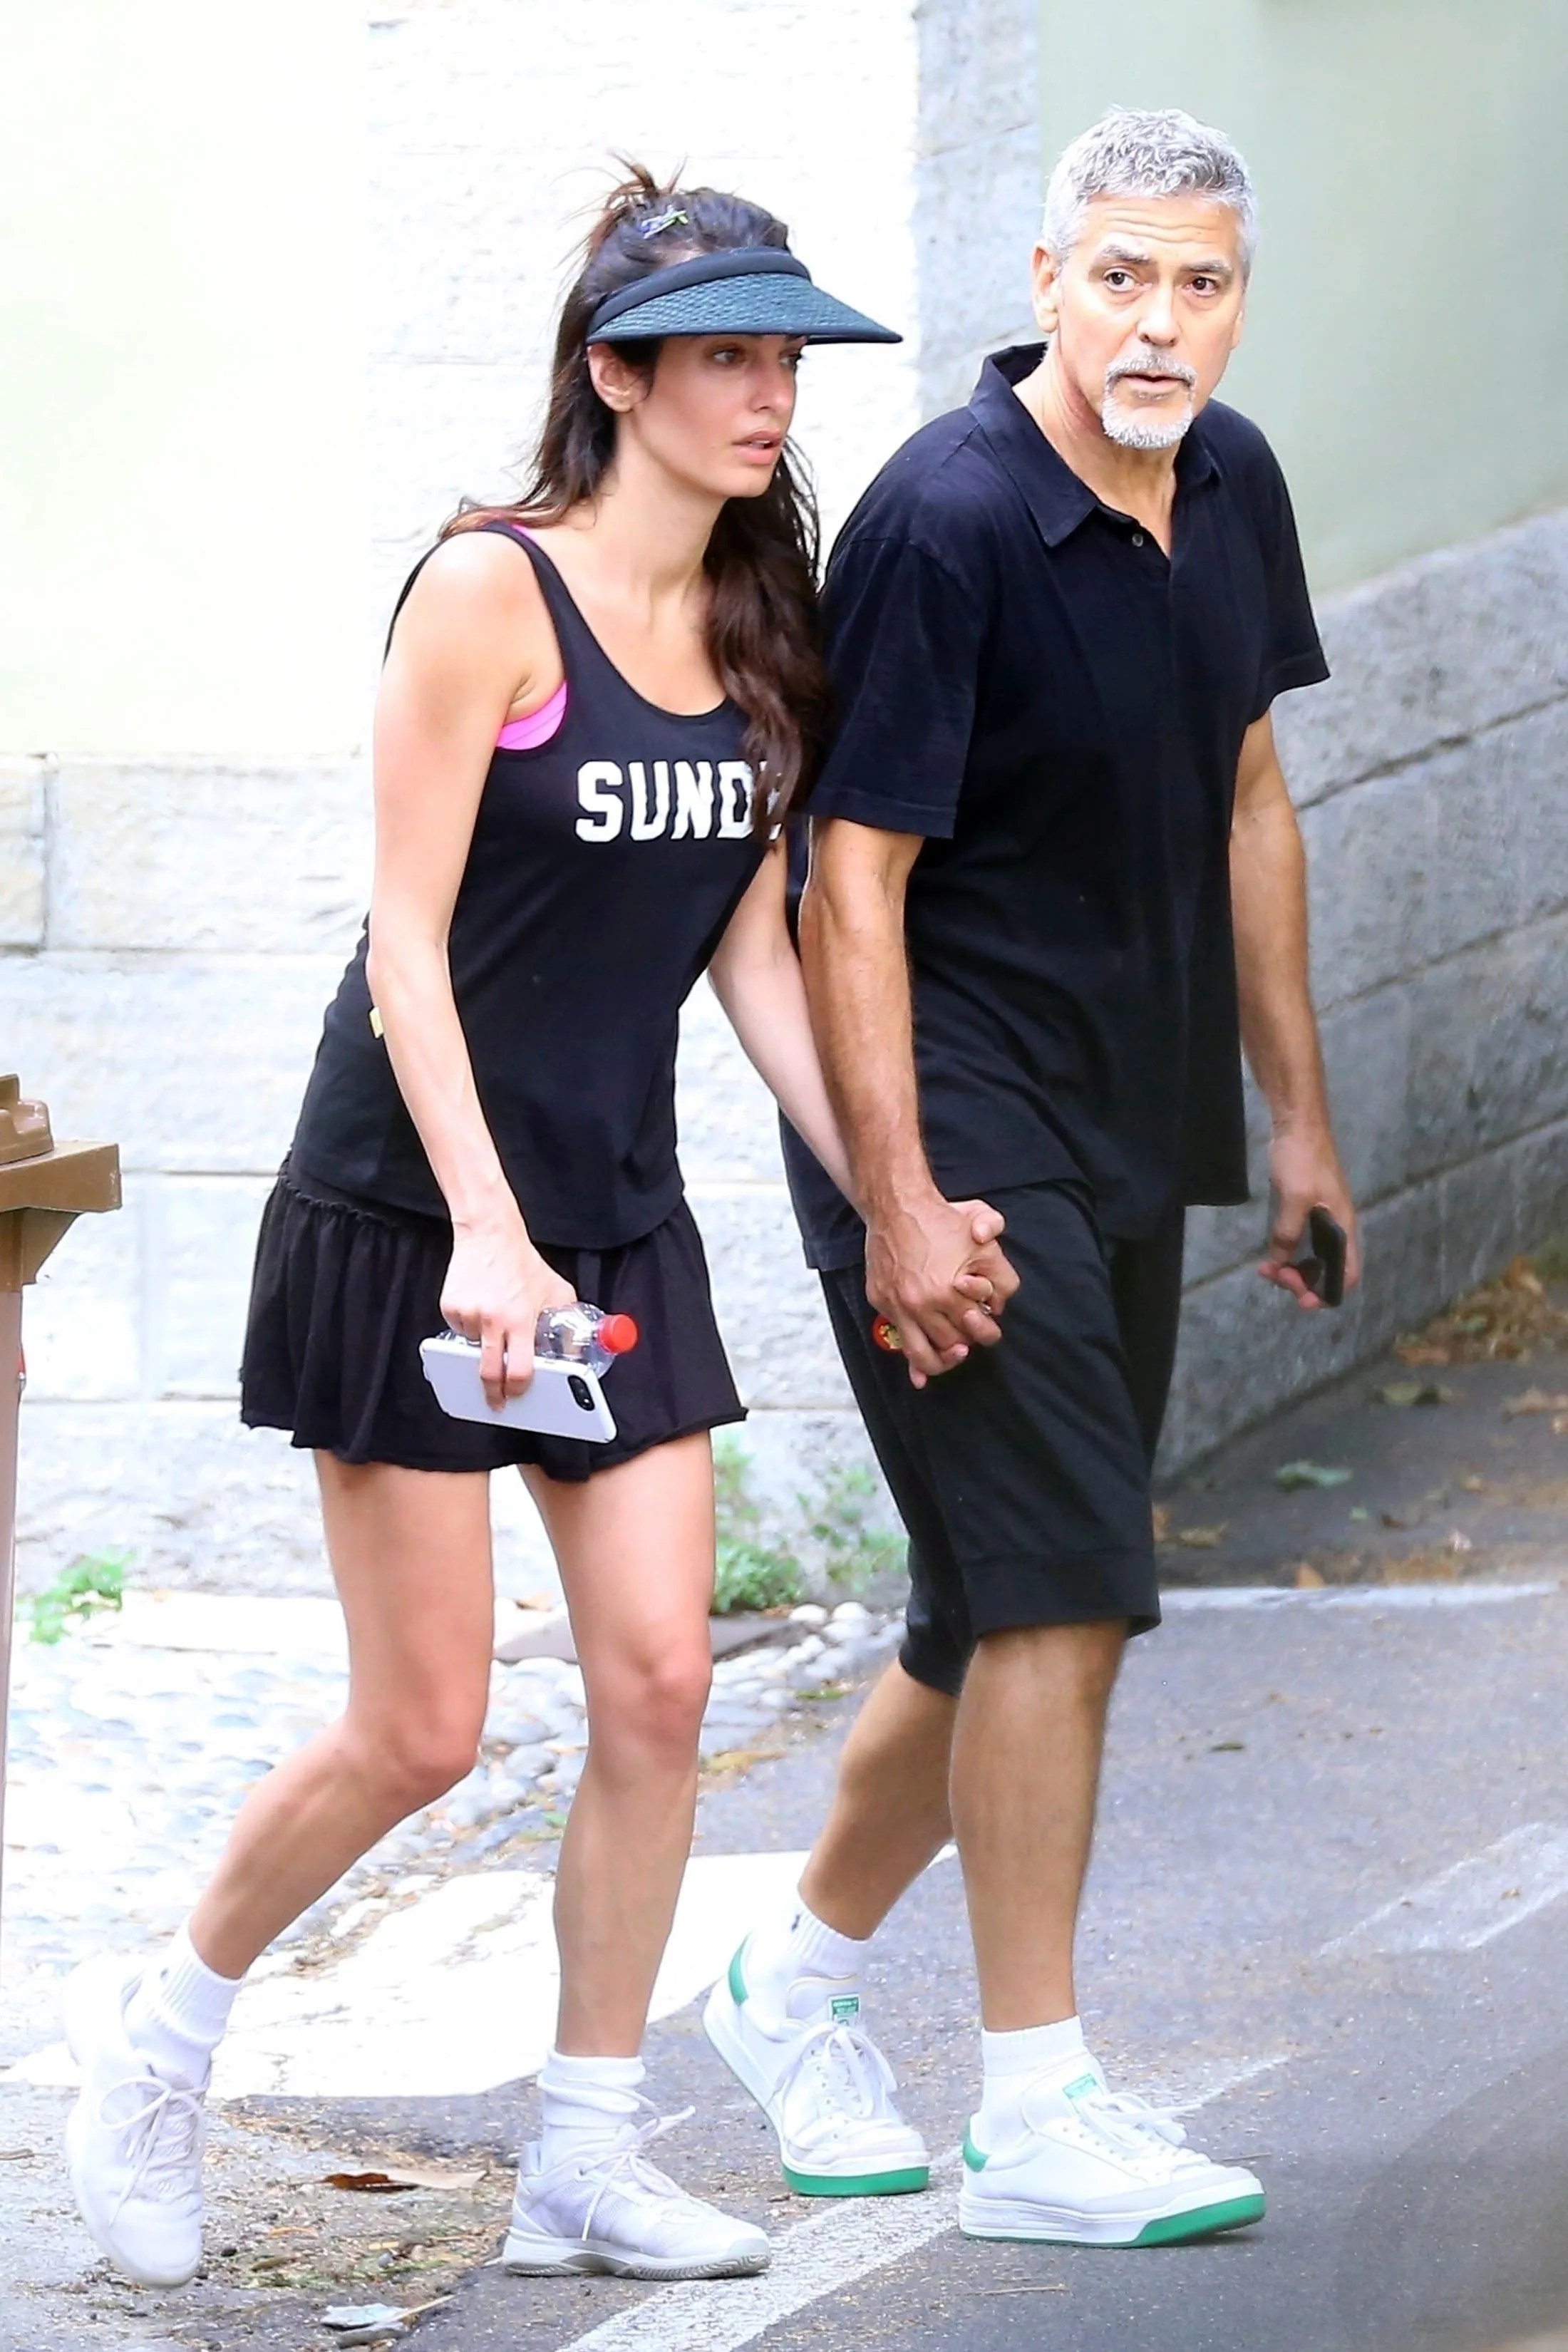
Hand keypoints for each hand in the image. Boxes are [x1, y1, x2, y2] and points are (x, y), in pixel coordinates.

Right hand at [440, 1214, 576, 1406]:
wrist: (490, 1235)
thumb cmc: (524, 1264)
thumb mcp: (558, 1293)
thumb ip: (568, 1325)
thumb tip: (573, 1354)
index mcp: (521, 1319)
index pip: (519, 1371)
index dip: (518, 1390)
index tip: (516, 1396)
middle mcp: (492, 1319)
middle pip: (488, 1374)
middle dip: (492, 1394)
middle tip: (495, 1402)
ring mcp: (468, 1314)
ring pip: (474, 1349)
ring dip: (485, 1346)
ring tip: (496, 1320)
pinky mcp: (450, 1307)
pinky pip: (460, 1332)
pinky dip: (471, 1329)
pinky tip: (482, 1308)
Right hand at [865, 1193, 1019, 1387]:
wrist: (896, 1205)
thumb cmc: (943, 1220)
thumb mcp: (986, 1240)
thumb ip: (1001, 1274)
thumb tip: (997, 1304)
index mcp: (947, 1292)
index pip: (976, 1331)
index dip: (987, 1332)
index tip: (986, 1327)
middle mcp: (919, 1304)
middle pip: (951, 1345)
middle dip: (964, 1345)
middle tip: (968, 1340)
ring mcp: (897, 1305)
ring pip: (921, 1355)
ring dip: (940, 1360)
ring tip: (950, 1354)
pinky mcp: (880, 1301)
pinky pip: (897, 1341)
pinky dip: (911, 1360)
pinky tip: (919, 1377)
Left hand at [1259, 1128, 1361, 1311]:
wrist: (1298, 1125)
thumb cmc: (1302, 1159)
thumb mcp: (1295, 1197)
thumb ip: (1288, 1231)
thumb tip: (1280, 1260)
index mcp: (1343, 1228)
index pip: (1348, 1275)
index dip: (1327, 1293)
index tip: (1299, 1297)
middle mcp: (1337, 1228)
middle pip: (1328, 1271)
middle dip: (1303, 1281)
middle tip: (1274, 1275)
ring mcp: (1322, 1219)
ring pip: (1313, 1258)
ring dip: (1292, 1269)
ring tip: (1267, 1268)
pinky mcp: (1306, 1210)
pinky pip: (1301, 1242)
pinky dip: (1288, 1254)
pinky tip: (1270, 1255)